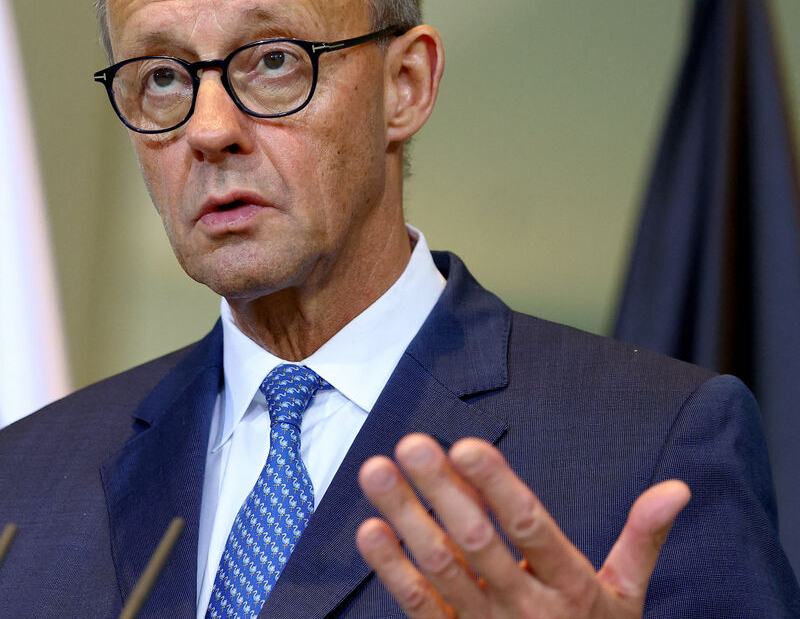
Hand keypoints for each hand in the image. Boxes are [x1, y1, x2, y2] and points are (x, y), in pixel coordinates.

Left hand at [356, 434, 689, 617]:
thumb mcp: (627, 597)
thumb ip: (642, 539)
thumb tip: (677, 488)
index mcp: (572, 588)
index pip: (532, 530)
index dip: (499, 487)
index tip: (467, 445)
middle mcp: (526, 609)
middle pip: (477, 543)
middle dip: (442, 491)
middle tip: (412, 443)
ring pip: (440, 568)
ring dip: (405, 517)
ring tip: (375, 471)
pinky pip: (420, 606)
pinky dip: (391, 569)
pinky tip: (369, 529)